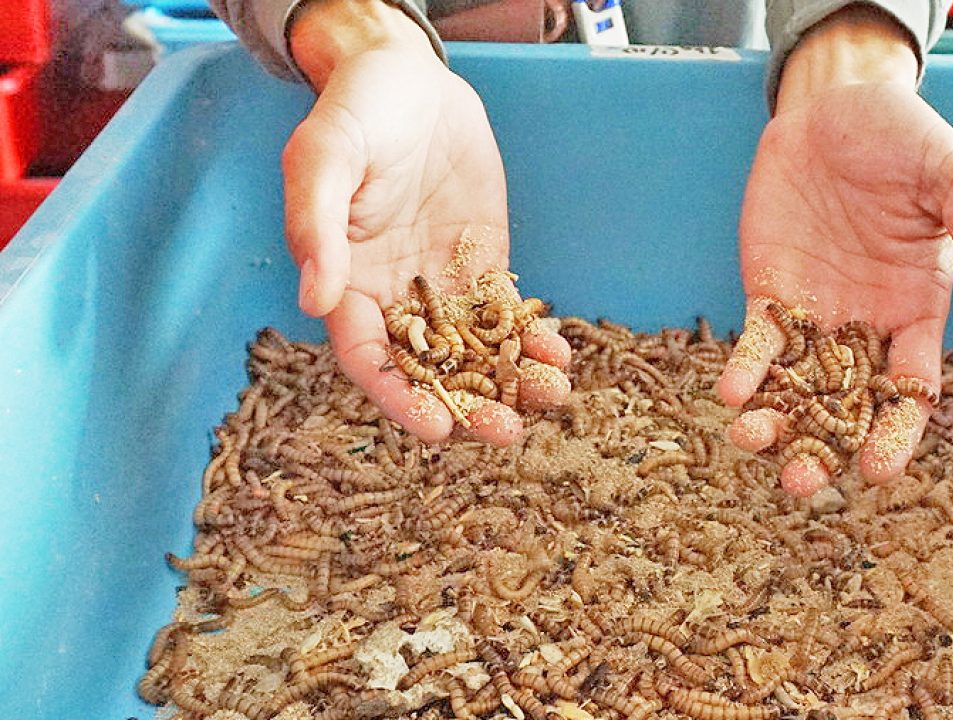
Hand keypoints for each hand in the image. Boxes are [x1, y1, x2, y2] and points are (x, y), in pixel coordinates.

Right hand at [285, 0, 570, 444]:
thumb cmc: (356, 112)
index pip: (367, 358)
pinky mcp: (483, 264)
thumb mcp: (323, 157)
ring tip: (548, 397)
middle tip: (506, 432)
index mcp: (345, 283)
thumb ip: (315, 226)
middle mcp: (393, 296)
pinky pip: (506, 313)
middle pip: (429, 368)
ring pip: (475, 349)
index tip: (435, 428)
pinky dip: (531, 338)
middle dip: (467, 404)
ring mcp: (441, 283)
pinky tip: (558, 356)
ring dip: (509, 379)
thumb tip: (314, 301)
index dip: (399, 397)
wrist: (409, 77)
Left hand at [718, 7, 952, 491]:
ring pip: (795, 386)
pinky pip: (758, 343)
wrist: (837, 103)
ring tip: (752, 442)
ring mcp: (815, 312)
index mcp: (919, 313)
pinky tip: (732, 392)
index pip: (911, 390)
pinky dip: (745, 369)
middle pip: (846, 405)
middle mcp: (866, 326)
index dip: (896, 433)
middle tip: (800, 484)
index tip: (879, 471)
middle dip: (823, 448)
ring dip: (774, 421)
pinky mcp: (771, 290)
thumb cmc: (907, 139)